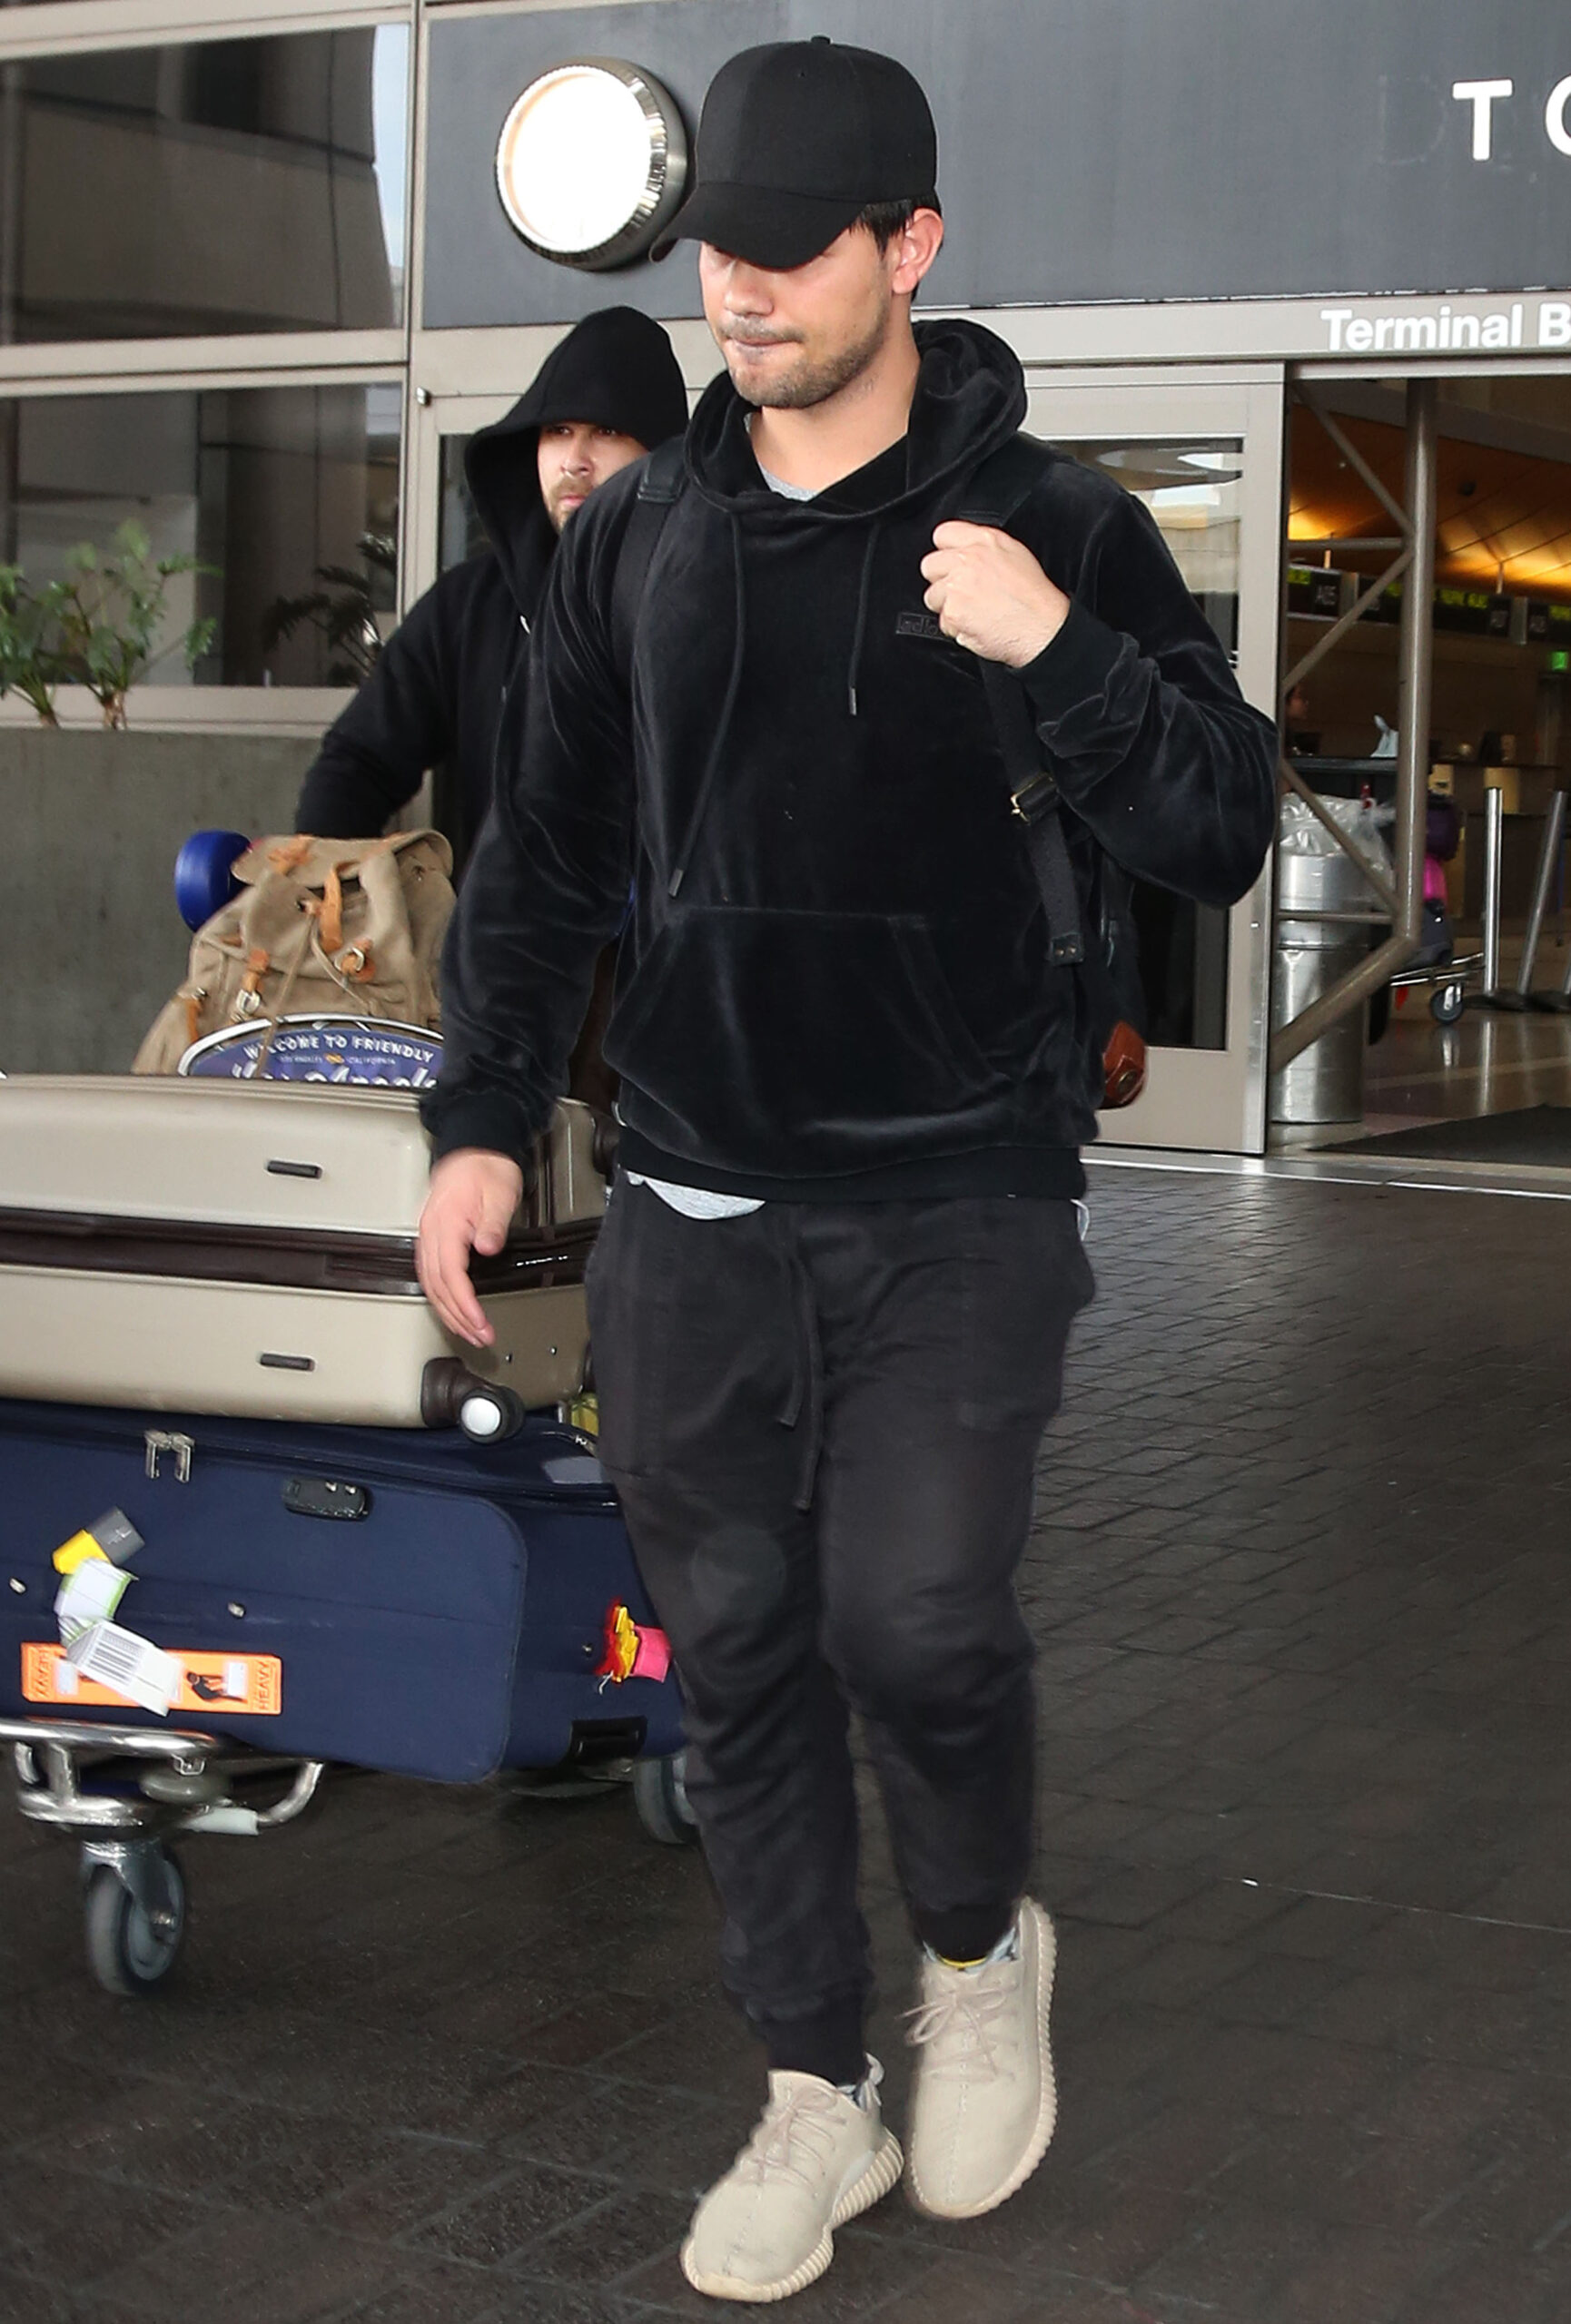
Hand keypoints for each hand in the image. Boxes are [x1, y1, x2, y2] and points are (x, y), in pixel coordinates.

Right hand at [416, 1148, 525, 1347]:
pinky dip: (441, 1297)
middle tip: (479, 1336)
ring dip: (448, 1312)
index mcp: (446, 1223)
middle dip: (458, 1317)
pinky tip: (452, 1309)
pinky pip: (431, 1275)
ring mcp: (429, 1236)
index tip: (478, 1321)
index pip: (451, 1274)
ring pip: (431, 1284)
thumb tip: (487, 1248)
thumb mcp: (499, 1194)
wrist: (473, 1150)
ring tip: (468, 1331)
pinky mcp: (433, 1238)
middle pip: (438, 1286)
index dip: (464, 1303)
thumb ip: (492, 1223)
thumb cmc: (486, 1169)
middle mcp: (431, 1232)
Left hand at [920, 522, 1070, 668]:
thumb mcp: (1015, 555)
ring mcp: (957, 586)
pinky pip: (943, 622)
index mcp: (985, 540)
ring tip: (974, 612)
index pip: (943, 534)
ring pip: (932, 596)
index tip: (950, 564)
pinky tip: (977, 626)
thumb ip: (984, 549)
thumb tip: (966, 552)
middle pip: (930, 565)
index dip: (945, 552)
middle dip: (941, 581)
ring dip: (948, 607)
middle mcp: (968, 559)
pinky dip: (957, 628)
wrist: (1042, 627)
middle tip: (962, 593)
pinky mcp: (953, 612)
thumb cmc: (1035, 598)